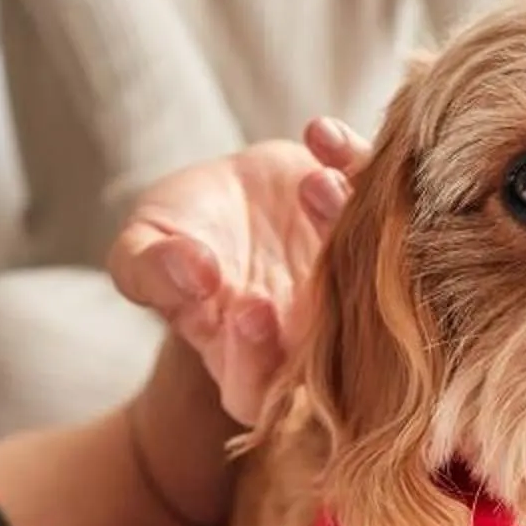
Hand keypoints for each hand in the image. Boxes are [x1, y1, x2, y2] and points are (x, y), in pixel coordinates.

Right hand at [108, 117, 369, 422]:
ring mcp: (349, 285)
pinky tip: (319, 136)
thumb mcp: (141, 252)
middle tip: (309, 258)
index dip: (257, 359)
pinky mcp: (371, 228)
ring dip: (345, 224)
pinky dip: (358, 165)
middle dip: (324, 295)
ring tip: (313, 181)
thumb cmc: (174, 241)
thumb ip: (152, 271)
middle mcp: (308, 336)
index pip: (257, 390)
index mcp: (244, 361)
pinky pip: (383, 204)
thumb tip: (193, 274)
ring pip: (369, 273)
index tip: (250, 310)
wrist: (224, 197)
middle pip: (331, 340)